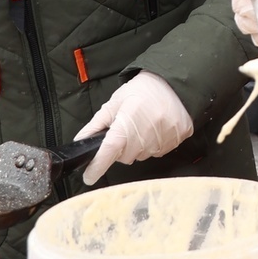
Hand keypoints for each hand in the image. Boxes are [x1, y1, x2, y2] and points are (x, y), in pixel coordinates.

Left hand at [76, 72, 193, 186]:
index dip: (97, 166)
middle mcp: (146, 133)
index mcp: (127, 122)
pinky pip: (159, 151)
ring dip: (139, 146)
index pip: (109, 150)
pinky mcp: (178, 138)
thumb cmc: (141, 90)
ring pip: (143, 155)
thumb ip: (95, 125)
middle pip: (126, 157)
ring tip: (144, 125)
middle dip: (123, 147)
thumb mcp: (114, 104)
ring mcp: (164, 137)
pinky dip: (155, 143)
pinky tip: (157, 127)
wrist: (172, 82)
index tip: (89, 177)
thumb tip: (79, 141)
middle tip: (128, 129)